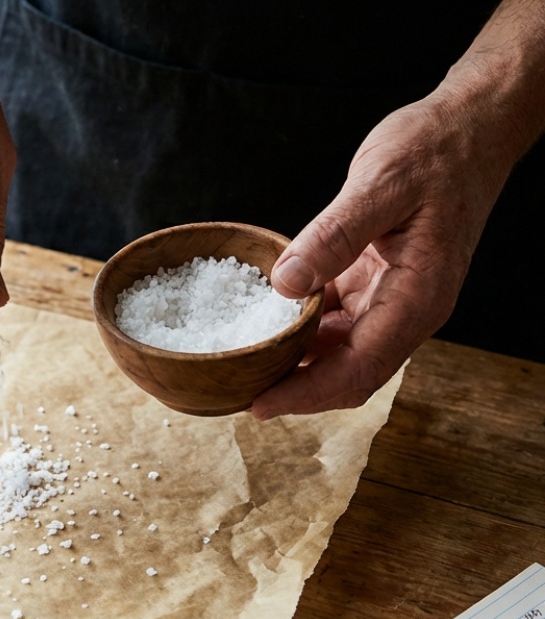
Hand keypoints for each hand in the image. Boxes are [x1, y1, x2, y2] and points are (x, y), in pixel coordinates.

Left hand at [252, 0, 544, 418]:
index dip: (307, 393)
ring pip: (340, 352)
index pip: (359, 368)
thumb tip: (287, 284)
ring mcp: (392, 300)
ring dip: (296, 363)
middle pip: (348, 374)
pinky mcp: (376, 284)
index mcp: (418, 297)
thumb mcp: (380, 184)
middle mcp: (408, 309)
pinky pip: (336, 321)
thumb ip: (334, 235)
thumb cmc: (434, 151)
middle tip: (235, 392)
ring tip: (242, 365)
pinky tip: (264, 323)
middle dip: (296, 390)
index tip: (259, 404)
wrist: (468, 128)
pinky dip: (302, 329)